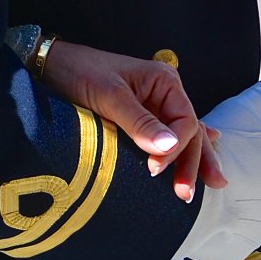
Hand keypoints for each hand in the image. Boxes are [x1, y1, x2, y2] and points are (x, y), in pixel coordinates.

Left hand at [39, 40, 225, 201]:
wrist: (50, 65)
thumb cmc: (79, 73)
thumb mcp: (109, 96)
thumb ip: (139, 122)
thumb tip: (169, 146)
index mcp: (164, 82)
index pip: (186, 121)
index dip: (176, 148)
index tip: (156, 169)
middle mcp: (164, 93)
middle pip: (189, 131)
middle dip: (191, 162)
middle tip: (185, 194)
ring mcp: (153, 105)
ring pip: (183, 135)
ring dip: (193, 159)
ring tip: (210, 184)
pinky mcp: (139, 116)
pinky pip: (168, 134)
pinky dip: (184, 146)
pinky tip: (206, 149)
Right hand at [187, 76, 260, 259]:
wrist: (193, 201)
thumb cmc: (224, 152)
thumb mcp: (246, 109)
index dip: (246, 135)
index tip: (227, 138)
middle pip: (254, 173)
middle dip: (236, 165)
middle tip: (210, 158)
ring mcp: (259, 228)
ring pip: (238, 202)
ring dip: (224, 192)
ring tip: (199, 181)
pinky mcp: (237, 247)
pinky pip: (224, 228)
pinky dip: (214, 218)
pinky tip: (200, 206)